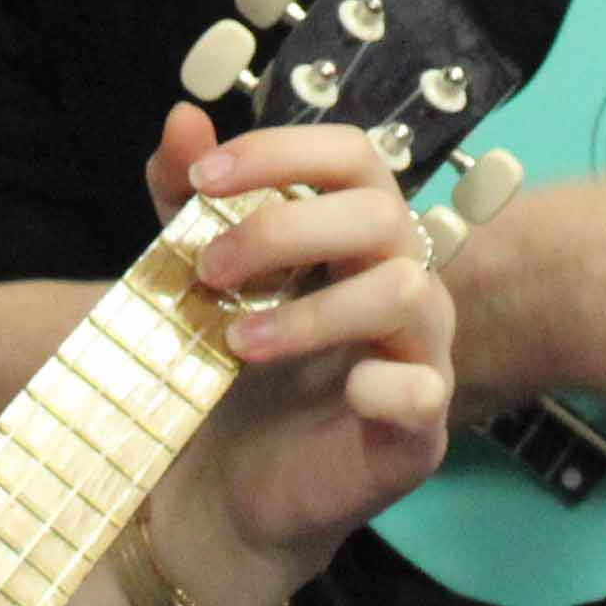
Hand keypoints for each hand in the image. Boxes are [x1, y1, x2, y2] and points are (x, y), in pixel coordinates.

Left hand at [142, 109, 452, 589]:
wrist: (228, 487)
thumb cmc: (230, 366)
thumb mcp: (196, 273)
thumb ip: (185, 199)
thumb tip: (182, 117)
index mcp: (358, 234)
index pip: (353, 155)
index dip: (281, 151)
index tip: (202, 178)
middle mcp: (403, 281)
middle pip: (380, 214)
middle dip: (285, 228)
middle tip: (209, 267)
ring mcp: (421, 355)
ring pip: (406, 292)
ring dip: (312, 311)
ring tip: (237, 341)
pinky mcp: (417, 430)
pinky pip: (424, 391)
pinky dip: (381, 385)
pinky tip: (338, 390)